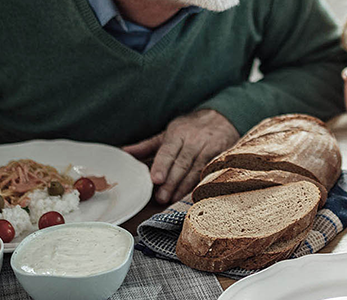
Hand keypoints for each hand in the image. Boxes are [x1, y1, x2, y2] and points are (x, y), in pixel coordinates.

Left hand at [123, 110, 239, 203]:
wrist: (222, 118)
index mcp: (177, 133)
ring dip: (184, 187)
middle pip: (181, 164)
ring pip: (195, 171)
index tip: (155, 179)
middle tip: (161, 197)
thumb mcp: (168, 133)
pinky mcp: (220, 157)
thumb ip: (147, 145)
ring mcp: (208, 149)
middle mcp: (193, 141)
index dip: (162, 166)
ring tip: (173, 199)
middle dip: (171, 182)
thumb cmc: (190, 128)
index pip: (168, 151)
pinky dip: (200, 184)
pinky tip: (192, 194)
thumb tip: (125, 152)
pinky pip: (208, 173)